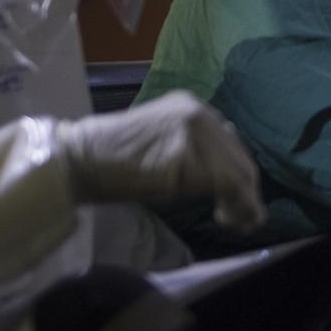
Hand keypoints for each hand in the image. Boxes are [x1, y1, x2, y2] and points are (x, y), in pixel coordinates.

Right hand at [56, 91, 265, 231]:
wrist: (84, 159)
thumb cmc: (115, 163)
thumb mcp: (164, 150)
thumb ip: (195, 153)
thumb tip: (225, 178)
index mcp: (192, 107)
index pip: (230, 144)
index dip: (239, 175)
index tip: (236, 201)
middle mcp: (200, 111)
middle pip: (239, 157)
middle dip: (246, 192)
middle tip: (245, 220)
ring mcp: (196, 127)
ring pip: (238, 171)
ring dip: (244, 203)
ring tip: (237, 223)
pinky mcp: (190, 150)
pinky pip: (226, 182)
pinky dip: (236, 205)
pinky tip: (228, 219)